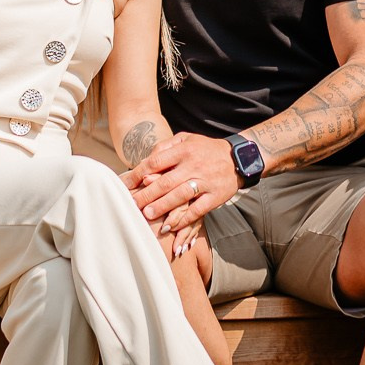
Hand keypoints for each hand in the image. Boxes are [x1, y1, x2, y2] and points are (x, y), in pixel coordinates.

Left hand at [122, 133, 239, 238]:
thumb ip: (166, 147)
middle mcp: (194, 165)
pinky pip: (198, 209)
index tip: (124, 184)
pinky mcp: (215, 196)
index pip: (156, 162)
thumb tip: (146, 160)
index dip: (138, 174)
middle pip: (166, 181)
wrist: (240, 157)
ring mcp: (206, 181)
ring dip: (163, 207)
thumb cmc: (206, 149)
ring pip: (181, 195)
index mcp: (184, 150)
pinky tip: (171, 226)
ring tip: (147, 215)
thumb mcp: (187, 139)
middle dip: (146, 194)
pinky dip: (184, 218)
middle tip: (131, 204)